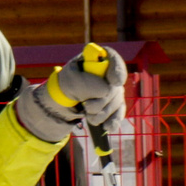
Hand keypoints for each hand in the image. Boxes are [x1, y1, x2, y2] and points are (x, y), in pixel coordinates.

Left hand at [14, 45, 128, 138]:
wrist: (66, 99)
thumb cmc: (69, 83)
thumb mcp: (71, 80)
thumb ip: (86, 83)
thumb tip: (106, 91)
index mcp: (100, 59)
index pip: (114, 60)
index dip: (117, 70)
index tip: (114, 81)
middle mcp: (112, 73)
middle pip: (114, 88)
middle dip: (99, 101)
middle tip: (85, 104)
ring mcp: (116, 89)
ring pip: (115, 103)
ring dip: (99, 113)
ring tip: (86, 110)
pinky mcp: (117, 104)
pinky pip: (119, 114)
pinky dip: (112, 121)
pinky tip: (107, 127)